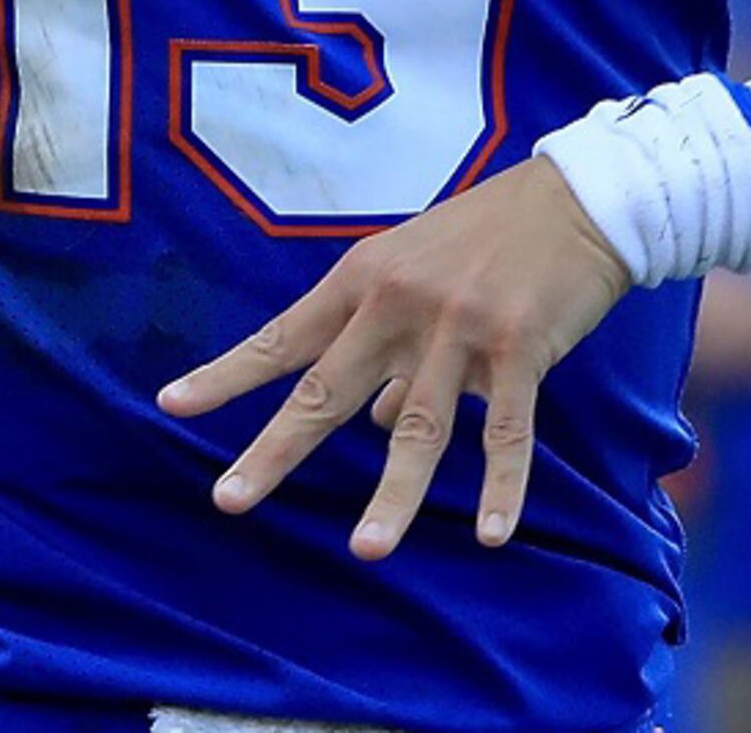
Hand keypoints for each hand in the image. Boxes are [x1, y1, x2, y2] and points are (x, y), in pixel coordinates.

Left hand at [158, 156, 632, 558]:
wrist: (579, 198)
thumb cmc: (490, 235)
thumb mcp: (416, 271)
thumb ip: (385, 345)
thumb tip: (375, 423)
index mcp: (362, 279)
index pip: (281, 337)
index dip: (227, 375)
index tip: (172, 405)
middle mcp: (398, 304)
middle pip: (327, 391)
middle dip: (276, 450)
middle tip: (229, 500)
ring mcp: (458, 328)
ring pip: (417, 429)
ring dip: (392, 496)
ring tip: (366, 551)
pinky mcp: (520, 350)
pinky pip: (506, 433)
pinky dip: (500, 489)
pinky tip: (490, 535)